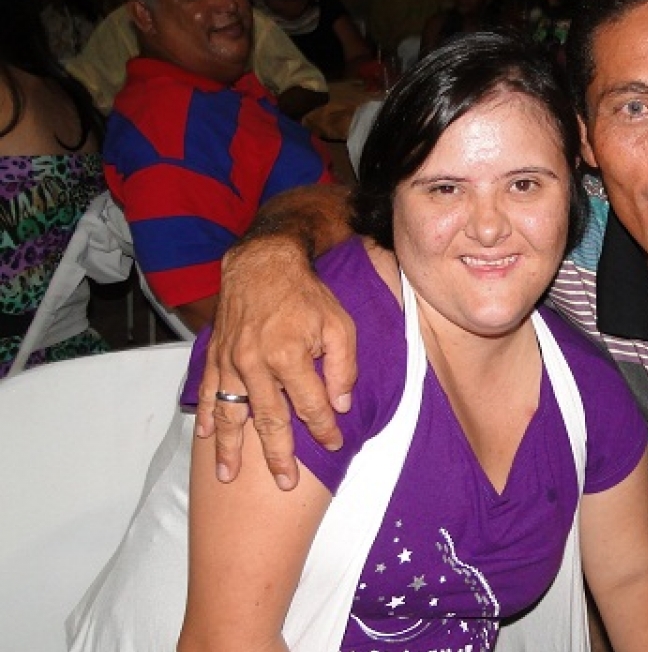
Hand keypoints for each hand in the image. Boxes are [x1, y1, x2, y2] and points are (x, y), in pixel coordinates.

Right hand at [195, 237, 357, 489]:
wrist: (263, 264)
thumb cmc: (307, 294)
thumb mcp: (339, 324)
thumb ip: (343, 366)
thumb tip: (341, 404)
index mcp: (288, 356)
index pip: (310, 405)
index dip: (324, 428)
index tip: (334, 445)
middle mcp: (255, 363)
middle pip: (268, 419)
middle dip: (277, 455)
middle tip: (284, 483)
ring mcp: (231, 360)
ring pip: (230, 412)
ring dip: (230, 447)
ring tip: (229, 476)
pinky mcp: (216, 354)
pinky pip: (207, 389)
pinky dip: (206, 415)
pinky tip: (205, 438)